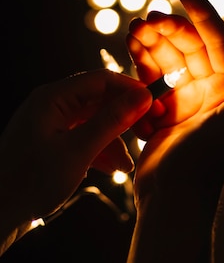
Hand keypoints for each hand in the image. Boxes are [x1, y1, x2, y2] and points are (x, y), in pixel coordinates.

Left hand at [0, 70, 151, 237]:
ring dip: (114, 141)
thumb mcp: (78, 151)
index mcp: (52, 98)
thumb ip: (112, 121)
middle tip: (148, 134)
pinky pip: (86, 138)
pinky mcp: (52, 144)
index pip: (102, 80)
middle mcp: (51, 106)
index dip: (131, 90)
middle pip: (101, 101)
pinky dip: (101, 151)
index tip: (156, 106)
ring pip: (96, 122)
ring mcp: (51, 125)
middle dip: (125, 119)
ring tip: (126, 166)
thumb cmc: (28, 182)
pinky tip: (110, 169)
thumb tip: (143, 97)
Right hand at [126, 0, 223, 204]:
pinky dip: (139, 66)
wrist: (174, 199)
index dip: (203, 13)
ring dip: (151, 44)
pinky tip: (128, 54)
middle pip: (189, 47)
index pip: (218, 41)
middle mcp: (212, 93)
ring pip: (168, 61)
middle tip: (143, 19)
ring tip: (132, 30)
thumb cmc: (207, 159)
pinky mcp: (163, 116)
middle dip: (168, 29)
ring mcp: (186, 103)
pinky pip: (150, 82)